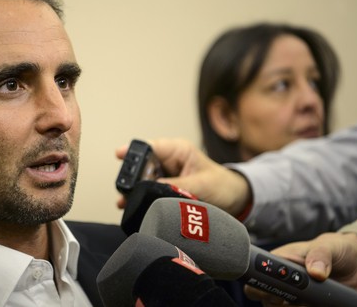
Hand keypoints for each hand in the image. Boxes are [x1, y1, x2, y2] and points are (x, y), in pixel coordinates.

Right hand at [115, 138, 250, 216]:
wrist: (236, 201)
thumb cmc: (223, 186)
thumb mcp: (201, 185)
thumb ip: (176, 187)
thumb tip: (151, 190)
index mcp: (177, 151)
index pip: (150, 146)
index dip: (133, 150)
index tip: (119, 155)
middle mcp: (168, 161)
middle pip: (141, 165)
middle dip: (131, 178)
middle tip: (125, 190)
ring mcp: (165, 176)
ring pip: (141, 181)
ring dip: (134, 192)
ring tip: (125, 203)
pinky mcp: (165, 190)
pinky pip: (148, 193)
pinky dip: (141, 200)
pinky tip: (133, 209)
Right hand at [244, 232, 356, 305]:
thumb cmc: (337, 249)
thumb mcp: (329, 247)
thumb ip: (320, 255)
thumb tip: (315, 272)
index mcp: (281, 260)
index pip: (258, 271)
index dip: (260, 281)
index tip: (275, 287)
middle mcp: (283, 278)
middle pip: (263, 294)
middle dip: (273, 299)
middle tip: (290, 299)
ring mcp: (294, 294)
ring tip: (306, 302)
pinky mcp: (305, 305)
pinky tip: (314, 305)